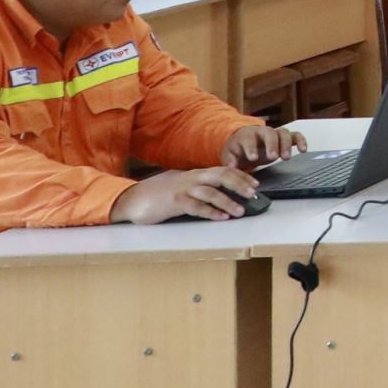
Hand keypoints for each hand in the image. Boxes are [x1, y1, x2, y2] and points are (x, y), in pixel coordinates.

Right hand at [114, 165, 255, 223]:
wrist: (132, 199)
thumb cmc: (157, 195)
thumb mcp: (181, 186)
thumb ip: (198, 187)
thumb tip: (219, 192)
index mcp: (194, 174)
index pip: (223, 170)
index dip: (241, 176)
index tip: (255, 183)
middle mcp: (191, 178)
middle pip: (221, 176)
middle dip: (240, 184)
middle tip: (254, 194)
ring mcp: (182, 189)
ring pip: (211, 192)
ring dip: (228, 201)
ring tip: (241, 211)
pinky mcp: (174, 203)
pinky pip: (196, 207)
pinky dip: (211, 212)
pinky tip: (221, 217)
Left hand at [222, 125, 303, 169]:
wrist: (244, 143)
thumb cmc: (238, 149)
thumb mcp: (229, 155)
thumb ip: (230, 161)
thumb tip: (231, 167)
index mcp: (247, 135)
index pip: (249, 138)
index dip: (251, 147)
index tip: (253, 158)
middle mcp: (262, 132)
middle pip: (269, 133)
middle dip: (272, 145)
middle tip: (273, 157)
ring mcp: (275, 134)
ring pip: (283, 133)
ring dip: (286, 145)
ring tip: (286, 158)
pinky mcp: (284, 138)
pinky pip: (295, 135)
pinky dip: (301, 141)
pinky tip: (303, 150)